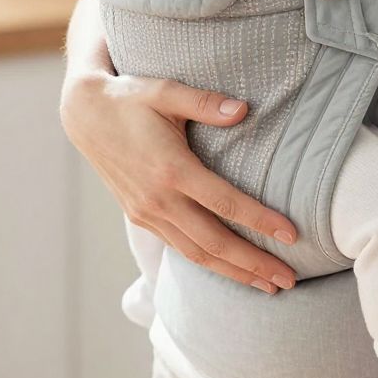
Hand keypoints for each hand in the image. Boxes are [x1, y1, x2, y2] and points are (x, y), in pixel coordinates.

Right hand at [61, 69, 297, 290]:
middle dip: (254, 264)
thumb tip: (243, 110)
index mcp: (171, 169)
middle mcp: (158, 199)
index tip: (292, 236)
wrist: (85, 116)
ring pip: (196, 254)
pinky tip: (230, 269)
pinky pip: (179, 248)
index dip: (261, 222)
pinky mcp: (140, 218)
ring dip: (234, 273)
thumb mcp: (166, 90)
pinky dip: (208, 263)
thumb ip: (205, 102)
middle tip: (288, 281)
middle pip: (214, 244)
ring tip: (267, 286)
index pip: (225, 203)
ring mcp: (147, 213)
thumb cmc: (130, 98)